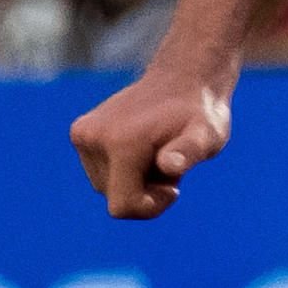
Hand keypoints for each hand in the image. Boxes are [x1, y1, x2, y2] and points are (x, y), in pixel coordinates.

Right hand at [72, 63, 229, 216]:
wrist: (183, 80)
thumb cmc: (200, 113)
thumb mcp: (207, 135)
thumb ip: (189, 152)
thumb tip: (169, 166)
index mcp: (120, 143)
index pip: (122, 206)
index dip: (151, 207)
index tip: (173, 187)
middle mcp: (91, 138)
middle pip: (114, 199)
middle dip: (145, 192)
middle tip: (169, 163)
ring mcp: (82, 135)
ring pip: (107, 188)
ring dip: (136, 181)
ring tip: (157, 154)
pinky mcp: (80, 134)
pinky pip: (101, 173)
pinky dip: (125, 171)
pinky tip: (145, 150)